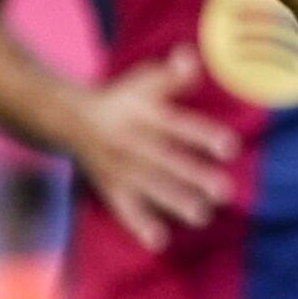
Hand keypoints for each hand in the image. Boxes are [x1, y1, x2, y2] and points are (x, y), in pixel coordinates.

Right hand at [60, 49, 237, 248]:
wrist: (68, 119)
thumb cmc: (122, 99)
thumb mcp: (144, 82)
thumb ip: (172, 75)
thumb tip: (190, 57)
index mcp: (144, 115)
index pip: (177, 126)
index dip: (203, 136)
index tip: (230, 148)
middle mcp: (131, 143)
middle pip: (166, 161)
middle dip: (194, 176)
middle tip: (224, 191)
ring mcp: (119, 169)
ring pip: (149, 187)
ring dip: (175, 202)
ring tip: (202, 215)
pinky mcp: (111, 189)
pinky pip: (123, 209)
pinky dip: (139, 226)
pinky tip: (158, 241)